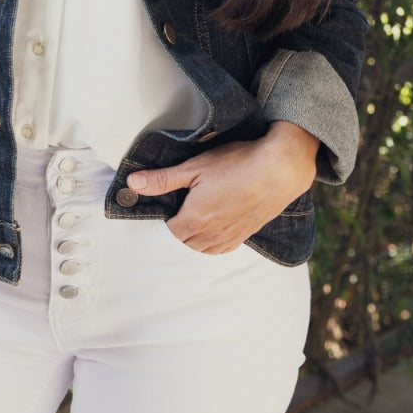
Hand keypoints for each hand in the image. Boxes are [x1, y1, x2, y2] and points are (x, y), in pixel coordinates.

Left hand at [125, 122, 319, 254]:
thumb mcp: (194, 167)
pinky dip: (213, 243)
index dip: (164, 218)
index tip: (166, 203)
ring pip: (203, 249)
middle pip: (184, 242)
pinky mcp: (246, 235)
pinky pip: (222, 249)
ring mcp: (230, 237)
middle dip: (178, 228)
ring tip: (194, 217)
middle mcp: (211, 235)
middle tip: (179, 207)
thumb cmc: (237, 164)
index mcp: (195, 220)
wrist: (279, 169)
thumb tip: (133, 184)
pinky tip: (214, 228)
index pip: (169, 232)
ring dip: (194, 238)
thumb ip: (163, 179)